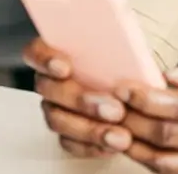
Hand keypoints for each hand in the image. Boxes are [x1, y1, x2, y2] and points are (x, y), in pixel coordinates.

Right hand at [22, 37, 131, 157]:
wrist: (140, 82)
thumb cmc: (130, 57)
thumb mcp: (128, 41)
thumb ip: (122, 36)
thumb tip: (132, 30)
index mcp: (60, 51)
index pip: (36, 51)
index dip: (44, 59)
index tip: (65, 67)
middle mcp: (52, 81)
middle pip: (51, 90)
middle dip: (82, 100)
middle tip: (114, 109)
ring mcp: (56, 108)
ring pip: (59, 120)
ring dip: (90, 129)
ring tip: (120, 135)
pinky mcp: (67, 132)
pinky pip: (70, 143)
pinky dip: (91, 146)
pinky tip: (112, 145)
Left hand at [115, 56, 177, 173]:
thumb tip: (173, 74)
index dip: (150, 99)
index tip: (125, 85)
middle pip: (170, 139)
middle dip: (134, 121)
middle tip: (108, 105)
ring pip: (167, 163)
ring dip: (135, 146)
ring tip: (112, 127)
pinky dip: (152, 160)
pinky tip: (137, 144)